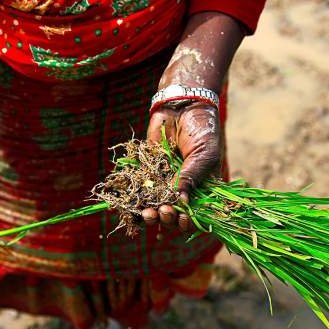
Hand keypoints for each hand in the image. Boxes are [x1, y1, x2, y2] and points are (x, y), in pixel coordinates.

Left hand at [143, 103, 221, 231]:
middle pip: (173, 215)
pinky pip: (138, 190)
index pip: (194, 215)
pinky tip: (125, 208)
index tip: (181, 219)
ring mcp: (163, 183)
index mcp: (201, 190)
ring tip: (147, 213)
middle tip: (164, 211)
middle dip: (168, 218)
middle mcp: (181, 190)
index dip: (187, 222)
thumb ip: (191, 178)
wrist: (182, 106)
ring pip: (154, 207)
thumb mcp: (204, 155)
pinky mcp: (147, 172)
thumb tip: (179, 202)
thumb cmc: (202, 131)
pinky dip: (131, 201)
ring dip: (151, 215)